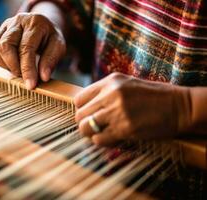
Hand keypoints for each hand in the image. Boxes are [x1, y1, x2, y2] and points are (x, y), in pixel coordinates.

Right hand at [0, 13, 65, 88]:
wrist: (44, 26)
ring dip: (5, 65)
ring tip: (19, 70)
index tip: (30, 85)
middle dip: (14, 67)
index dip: (27, 69)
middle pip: (5, 46)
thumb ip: (51, 60)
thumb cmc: (50, 39)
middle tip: (25, 77)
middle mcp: (18, 21)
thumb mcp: (59, 47)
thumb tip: (43, 77)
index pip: (27, 48)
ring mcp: (6, 25)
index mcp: (35, 23)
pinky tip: (11, 64)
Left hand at [74, 73, 191, 144]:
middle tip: (95, 127)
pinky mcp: (124, 128)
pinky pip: (99, 139)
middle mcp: (110, 95)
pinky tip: (111, 138)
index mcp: (109, 82)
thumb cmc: (152, 96)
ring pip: (85, 127)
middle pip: (79, 115)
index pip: (78, 99)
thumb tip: (87, 108)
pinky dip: (101, 141)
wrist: (178, 106)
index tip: (89, 115)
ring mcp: (116, 111)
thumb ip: (105, 93)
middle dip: (84, 124)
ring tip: (101, 133)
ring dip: (91, 133)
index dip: (81, 110)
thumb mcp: (126, 85)